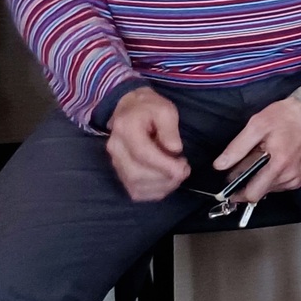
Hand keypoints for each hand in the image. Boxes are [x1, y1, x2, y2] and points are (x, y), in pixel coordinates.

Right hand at [106, 87, 189, 201]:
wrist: (129, 109)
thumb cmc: (149, 108)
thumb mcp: (165, 109)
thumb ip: (170, 129)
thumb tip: (175, 149)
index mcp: (125, 129)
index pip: (142, 153)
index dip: (163, 165)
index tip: (183, 168)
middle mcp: (116, 149)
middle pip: (137, 174)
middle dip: (165, 177)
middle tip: (185, 169)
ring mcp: (115, 163)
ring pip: (136, 185)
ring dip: (162, 186)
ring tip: (179, 174)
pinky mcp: (120, 172)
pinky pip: (135, 191)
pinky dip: (154, 192)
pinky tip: (168, 183)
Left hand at [213, 90, 300, 203]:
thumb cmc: (285, 116)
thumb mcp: (257, 125)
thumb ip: (237, 148)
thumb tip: (220, 166)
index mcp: (278, 165)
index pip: (253, 194)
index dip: (237, 192)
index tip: (228, 185)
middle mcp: (289, 176)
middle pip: (259, 193)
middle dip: (247, 182)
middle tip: (245, 163)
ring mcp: (296, 179)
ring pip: (268, 189)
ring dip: (260, 178)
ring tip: (262, 157)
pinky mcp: (300, 178)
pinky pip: (278, 185)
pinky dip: (270, 176)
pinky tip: (272, 160)